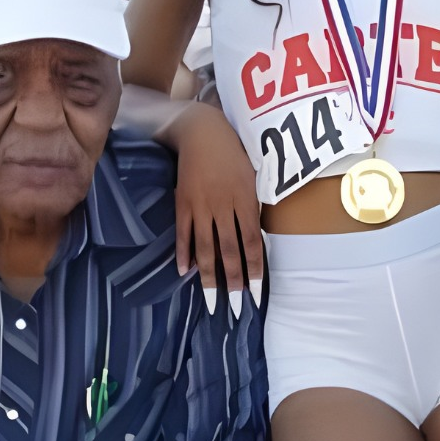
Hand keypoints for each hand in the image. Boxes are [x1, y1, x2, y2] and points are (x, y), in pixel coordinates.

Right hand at [171, 102, 261, 305]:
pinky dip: (183, 254)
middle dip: (232, 282)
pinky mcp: (183, 203)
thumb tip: (256, 237)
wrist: (203, 132)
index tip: (255, 295)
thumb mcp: (254, 178)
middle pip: (229, 251)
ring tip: (211, 301)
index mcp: (246, 202)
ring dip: (209, 277)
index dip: (254, 271)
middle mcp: (224, 207)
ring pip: (206, 248)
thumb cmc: (235, 155)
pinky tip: (184, 273)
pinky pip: (183, 233)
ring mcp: (201, 207)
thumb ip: (255, 208)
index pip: (252, 244)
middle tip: (234, 307)